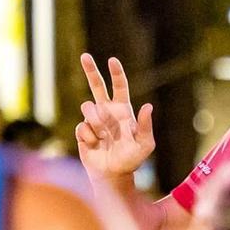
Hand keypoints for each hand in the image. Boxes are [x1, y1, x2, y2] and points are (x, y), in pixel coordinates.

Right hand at [75, 53, 156, 180]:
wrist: (113, 174)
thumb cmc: (132, 159)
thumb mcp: (145, 144)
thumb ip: (146, 126)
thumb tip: (148, 106)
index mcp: (122, 110)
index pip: (119, 87)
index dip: (116, 74)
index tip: (112, 60)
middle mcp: (106, 111)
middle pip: (96, 86)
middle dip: (91, 70)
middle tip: (85, 56)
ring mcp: (93, 120)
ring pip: (88, 108)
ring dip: (96, 122)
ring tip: (104, 137)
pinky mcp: (82, 131)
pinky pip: (82, 127)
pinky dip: (90, 137)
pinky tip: (95, 145)